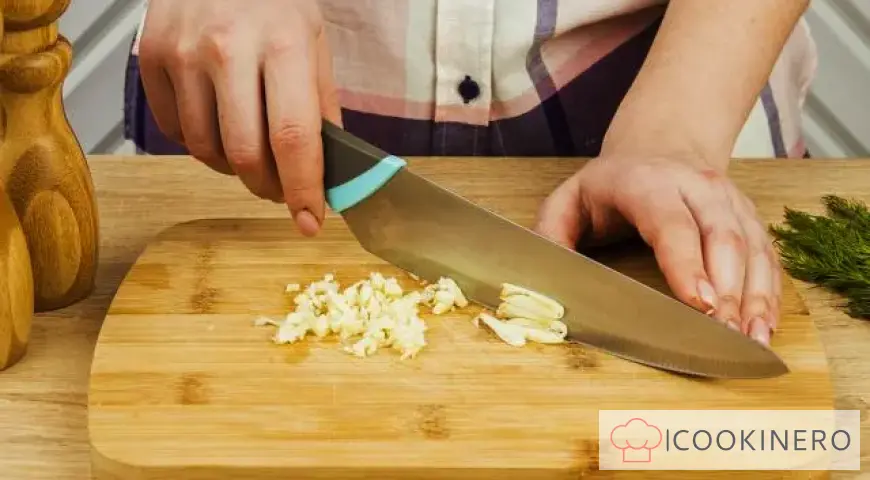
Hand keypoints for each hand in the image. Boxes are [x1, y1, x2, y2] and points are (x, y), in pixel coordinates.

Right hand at [138, 0, 340, 235]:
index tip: (309, 221)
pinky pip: (174, 132)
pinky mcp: (151, 58)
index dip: (303, 190)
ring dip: (232, 168)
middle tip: (280, 188)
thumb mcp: (314, 41)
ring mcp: (182, 53)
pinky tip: (218, 124)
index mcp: (283, 43)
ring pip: (205, 149)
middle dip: (268, 187)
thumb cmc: (273, 1)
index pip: (293, 138)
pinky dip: (200, 144)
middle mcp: (228, 48)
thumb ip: (321, 107)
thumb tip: (327, 173)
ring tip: (249, 148)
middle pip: (244, 154)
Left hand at [533, 155, 780, 345]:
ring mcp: (728, 201)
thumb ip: (550, 235)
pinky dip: (769, 293)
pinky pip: (766, 257)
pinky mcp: (748, 218)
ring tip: (750, 338)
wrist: (660, 148)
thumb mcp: (567, 201)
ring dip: (753, 297)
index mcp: (648, 184)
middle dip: (726, 289)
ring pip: (751, 248)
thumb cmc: (609, 187)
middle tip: (724, 333)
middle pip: (721, 238)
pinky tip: (763, 326)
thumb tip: (544, 275)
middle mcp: (696, 187)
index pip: (672, 224)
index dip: (686, 264)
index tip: (699, 303)